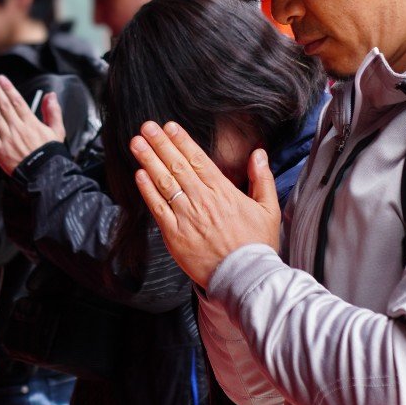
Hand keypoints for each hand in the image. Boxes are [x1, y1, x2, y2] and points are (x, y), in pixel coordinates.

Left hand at [0, 73, 64, 175]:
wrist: (44, 175)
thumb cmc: (50, 154)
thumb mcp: (57, 131)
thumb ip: (53, 111)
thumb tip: (51, 95)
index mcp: (30, 122)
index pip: (17, 101)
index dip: (8, 88)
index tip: (1, 78)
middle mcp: (17, 128)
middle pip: (3, 104)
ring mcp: (7, 138)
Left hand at [131, 120, 280, 288]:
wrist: (246, 278)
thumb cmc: (257, 245)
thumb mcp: (268, 209)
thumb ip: (262, 179)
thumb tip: (259, 154)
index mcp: (223, 192)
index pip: (198, 159)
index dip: (181, 141)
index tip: (169, 126)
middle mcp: (202, 200)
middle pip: (177, 165)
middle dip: (160, 143)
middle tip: (146, 126)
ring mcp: (187, 217)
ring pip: (164, 183)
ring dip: (149, 160)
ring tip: (137, 143)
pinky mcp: (175, 236)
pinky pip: (158, 208)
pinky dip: (147, 190)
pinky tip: (139, 174)